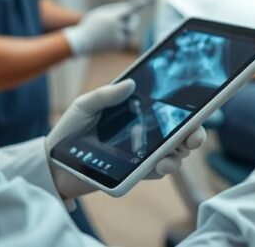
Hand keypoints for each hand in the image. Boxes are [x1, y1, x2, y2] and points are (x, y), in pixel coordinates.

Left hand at [46, 81, 206, 198]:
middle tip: (195, 137)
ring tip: (173, 156)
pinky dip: (164, 167)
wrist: (53, 162)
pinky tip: (161, 165)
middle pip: (181, 131)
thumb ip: (106, 94)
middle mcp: (146, 130)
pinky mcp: (136, 171)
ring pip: (174, 153)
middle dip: (195, 134)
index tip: (200, 105)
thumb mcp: (86, 105)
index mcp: (138, 110)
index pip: (169, 106)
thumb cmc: (69, 129)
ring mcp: (143, 152)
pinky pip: (156, 170)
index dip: (189, 106)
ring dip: (179, 154)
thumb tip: (130, 82)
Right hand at [62, 0, 144, 55]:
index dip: (141, 4)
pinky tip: (112, 36)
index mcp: (113, 17)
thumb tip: (130, 12)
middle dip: (134, 19)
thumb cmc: (91, 24)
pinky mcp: (118, 45)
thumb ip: (115, 11)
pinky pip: (125, 39)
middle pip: (133, 22)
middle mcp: (117, 27)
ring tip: (116, 27)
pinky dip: (122, 36)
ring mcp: (118, 37)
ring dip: (127, 28)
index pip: (130, 9)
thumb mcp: (101, 13)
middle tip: (133, 18)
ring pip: (130, 31)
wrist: (83, 41)